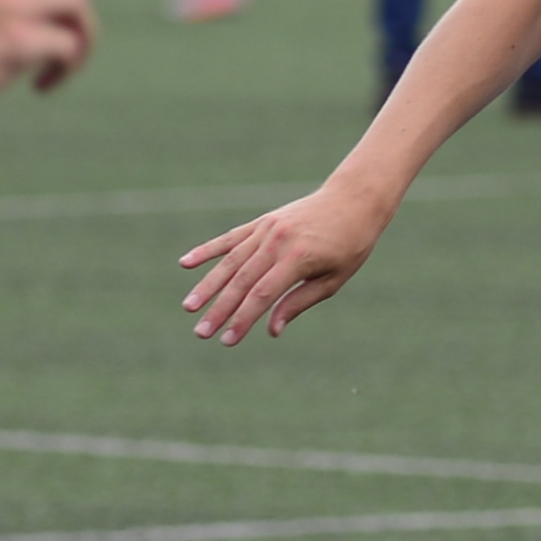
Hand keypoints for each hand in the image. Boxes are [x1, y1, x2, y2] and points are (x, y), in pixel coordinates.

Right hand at [0, 0, 91, 119]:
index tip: (49, 7)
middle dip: (74, 3)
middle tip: (62, 36)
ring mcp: (8, 4)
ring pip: (77, 2)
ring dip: (80, 36)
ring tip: (59, 63)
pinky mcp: (17, 41)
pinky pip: (69, 45)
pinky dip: (65, 69)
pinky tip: (39, 86)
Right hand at [175, 174, 389, 343]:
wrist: (353, 199)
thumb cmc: (350, 244)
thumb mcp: (333, 279)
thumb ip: (299, 302)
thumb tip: (271, 330)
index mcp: (297, 258)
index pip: (262, 295)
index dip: (243, 319)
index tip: (227, 340)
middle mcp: (276, 242)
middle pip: (241, 281)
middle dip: (219, 310)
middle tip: (200, 333)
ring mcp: (266, 229)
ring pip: (230, 262)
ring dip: (208, 285)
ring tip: (189, 306)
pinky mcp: (261, 222)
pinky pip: (230, 238)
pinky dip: (208, 250)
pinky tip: (186, 263)